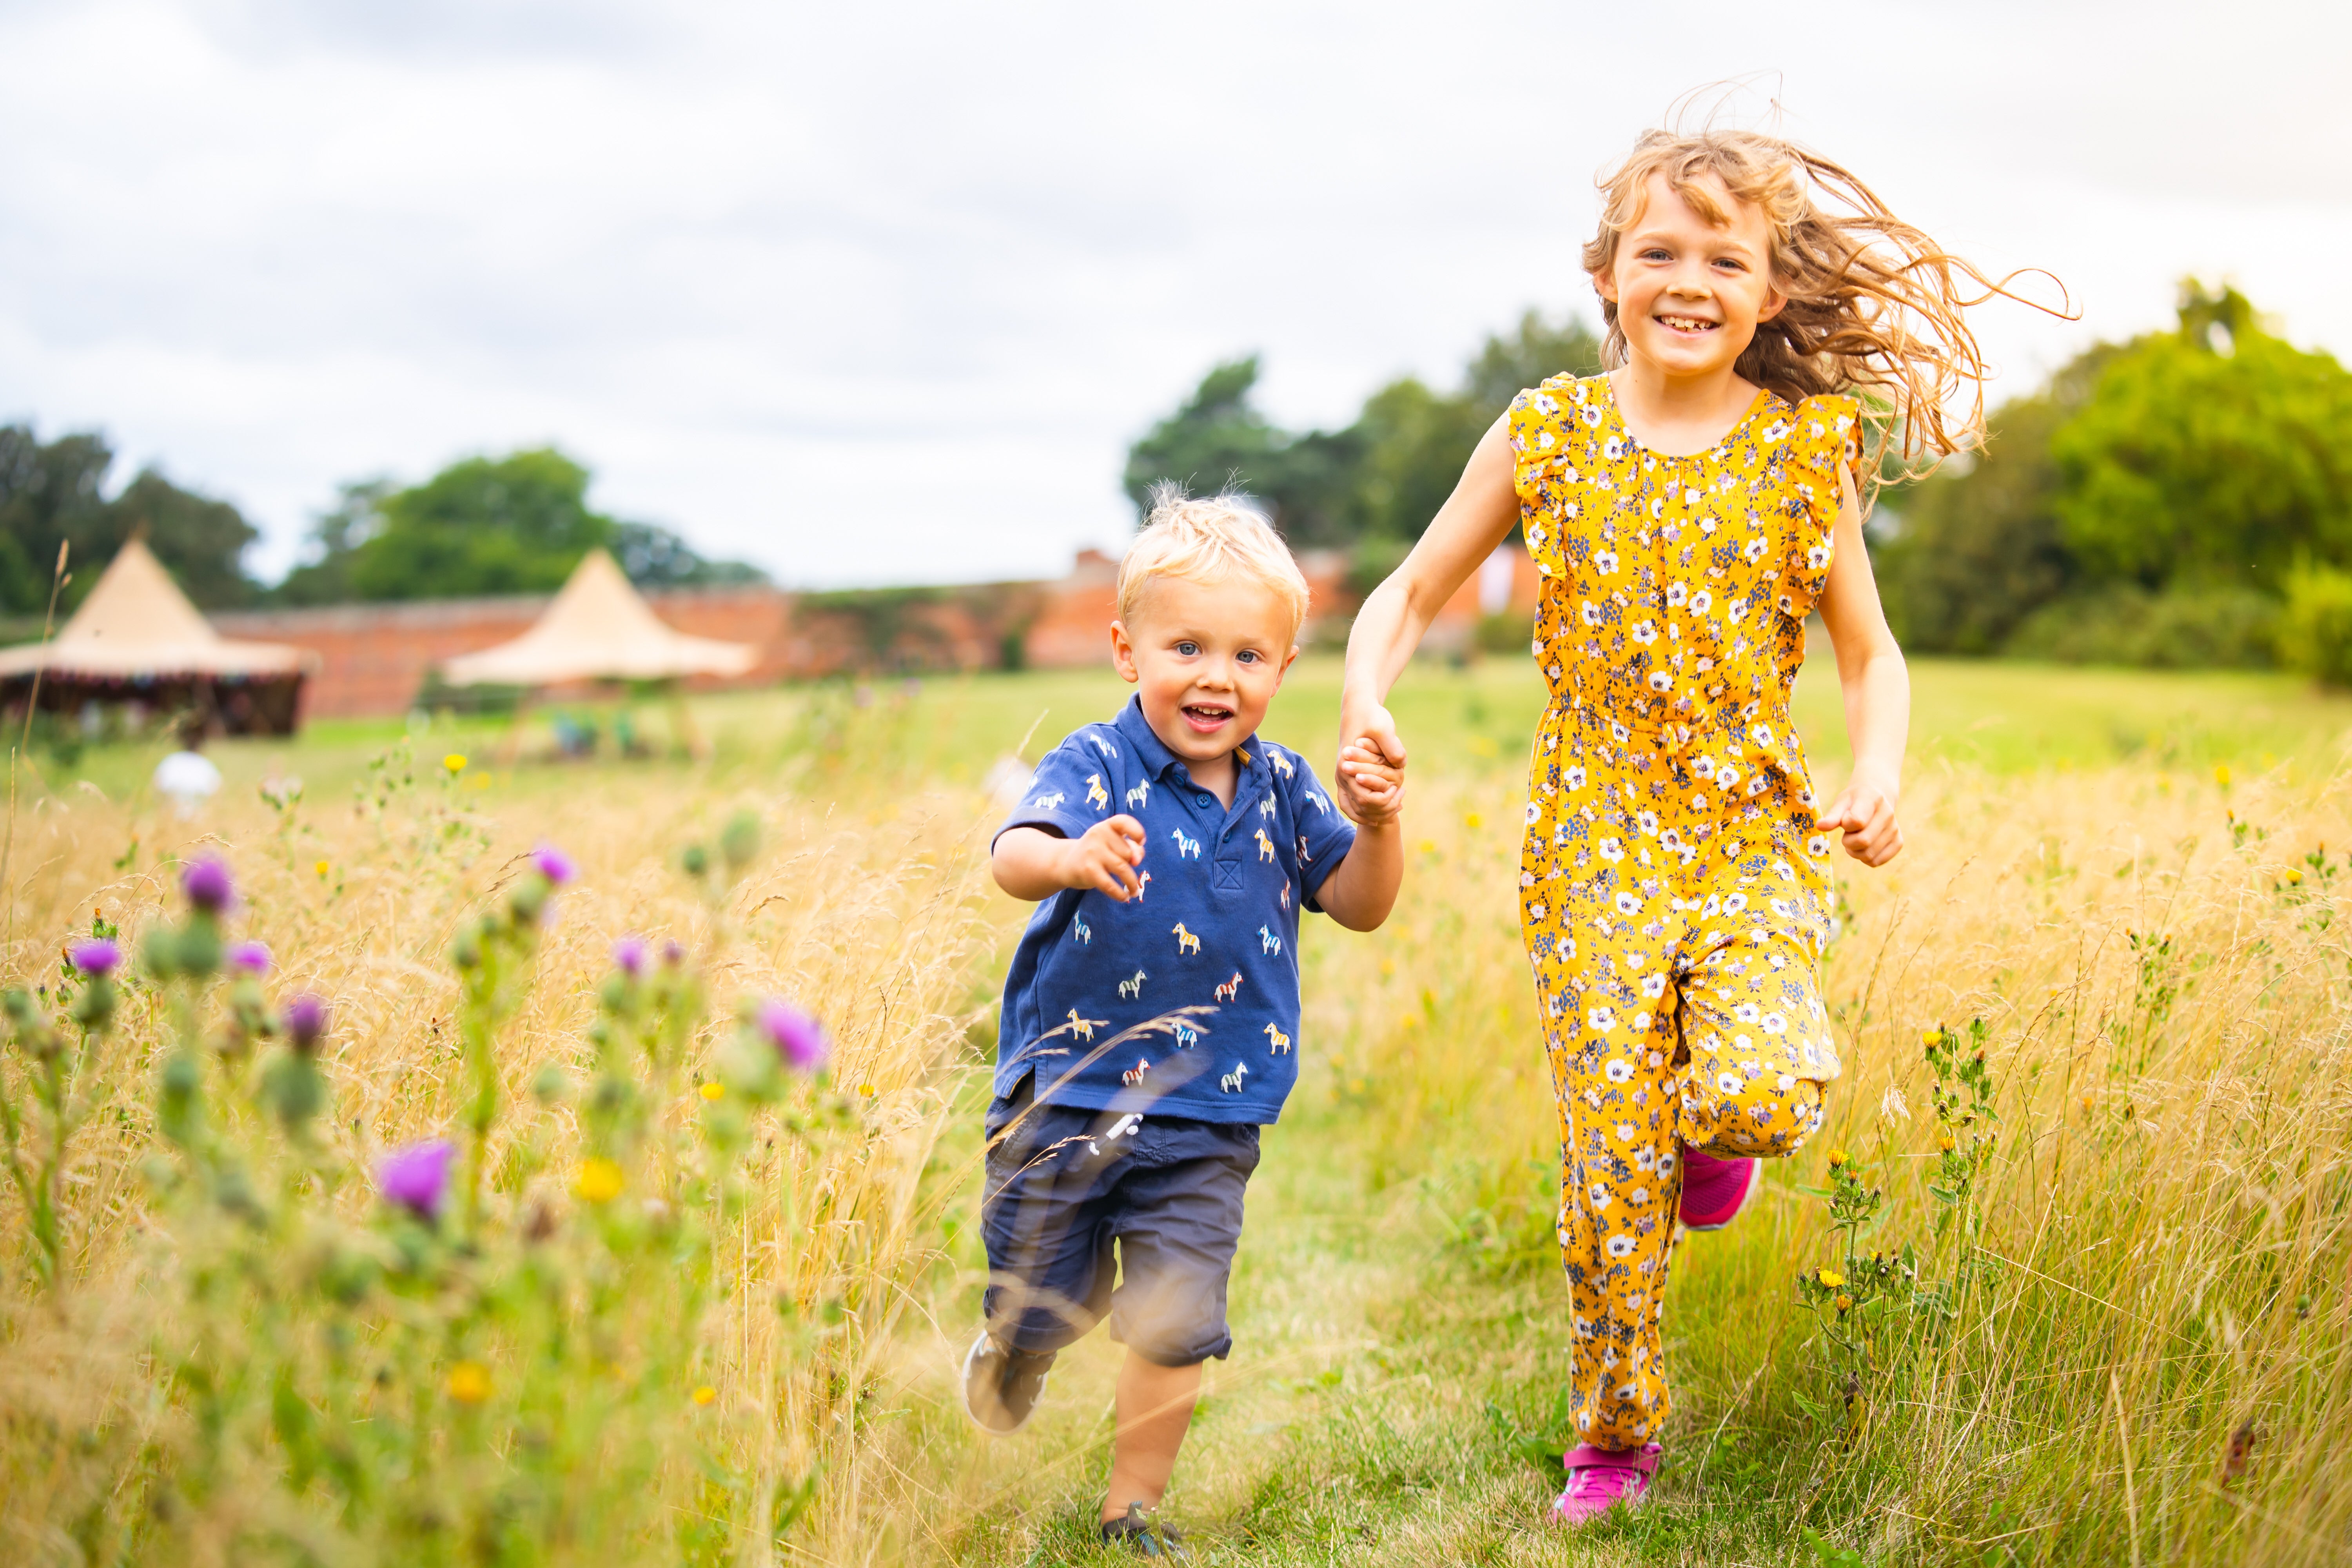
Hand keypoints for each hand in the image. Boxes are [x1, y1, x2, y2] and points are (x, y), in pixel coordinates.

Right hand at [1059, 814, 1146, 898]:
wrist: (1066, 863)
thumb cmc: (1096, 853)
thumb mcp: (1112, 844)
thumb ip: (1130, 847)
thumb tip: (1137, 859)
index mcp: (1106, 826)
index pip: (1123, 822)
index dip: (1136, 831)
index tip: (1142, 842)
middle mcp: (1098, 836)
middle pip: (1127, 852)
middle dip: (1132, 864)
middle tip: (1127, 871)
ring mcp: (1092, 852)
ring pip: (1123, 869)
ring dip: (1132, 883)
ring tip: (1134, 891)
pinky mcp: (1088, 871)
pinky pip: (1110, 885)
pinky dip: (1120, 894)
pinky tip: (1124, 897)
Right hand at [1335, 693, 1405, 823]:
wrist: (1357, 708)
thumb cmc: (1371, 717)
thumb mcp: (1384, 729)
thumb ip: (1393, 748)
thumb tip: (1400, 766)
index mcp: (1347, 767)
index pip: (1366, 799)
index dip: (1385, 801)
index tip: (1401, 792)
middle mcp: (1342, 775)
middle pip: (1360, 808)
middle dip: (1381, 810)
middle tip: (1401, 805)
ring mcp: (1342, 776)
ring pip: (1353, 808)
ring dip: (1373, 813)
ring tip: (1393, 811)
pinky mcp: (1347, 774)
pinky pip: (1351, 801)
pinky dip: (1365, 808)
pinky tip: (1383, 807)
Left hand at [1818, 768, 1901, 866]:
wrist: (1876, 798)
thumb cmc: (1854, 801)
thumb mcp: (1841, 802)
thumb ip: (1832, 816)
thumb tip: (1820, 826)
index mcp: (1872, 799)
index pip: (1857, 821)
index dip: (1845, 825)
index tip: (1845, 820)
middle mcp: (1888, 814)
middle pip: (1863, 841)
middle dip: (1847, 841)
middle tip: (1847, 833)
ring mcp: (1895, 829)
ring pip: (1869, 855)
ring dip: (1855, 851)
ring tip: (1855, 838)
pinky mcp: (1898, 842)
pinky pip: (1876, 861)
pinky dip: (1865, 858)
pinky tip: (1864, 847)